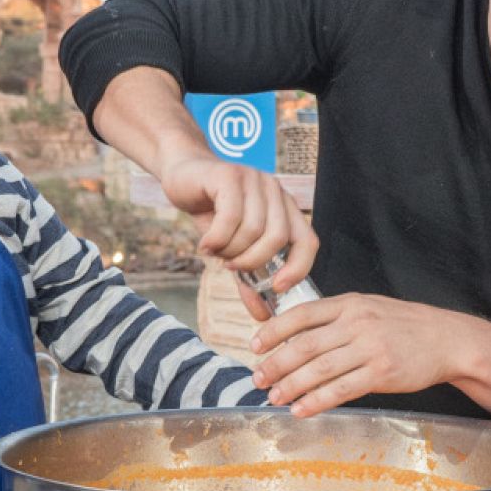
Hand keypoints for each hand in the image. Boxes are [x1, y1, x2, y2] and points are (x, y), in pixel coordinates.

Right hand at [158, 152, 316, 287]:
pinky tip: (205, 244)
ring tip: (215, 250)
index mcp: (284, 207)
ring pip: (253, 229)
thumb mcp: (233, 248)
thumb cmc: (211, 211)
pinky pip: (230, 218)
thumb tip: (263, 316)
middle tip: (230, 266)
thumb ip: (249, 278)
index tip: (277, 287)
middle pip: (278, 238)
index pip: (308, 240)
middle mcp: (274, 191)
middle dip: (252, 261)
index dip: (298, 268)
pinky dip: (216, 239)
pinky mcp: (229, 175)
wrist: (182, 174)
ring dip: (230, 250)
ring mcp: (253, 179)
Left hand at [251, 294, 465, 416]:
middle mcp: (357, 324)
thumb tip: (296, 337)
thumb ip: (336, 318)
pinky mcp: (381, 372)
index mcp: (350, 304)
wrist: (447, 339)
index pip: (302, 314)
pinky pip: (341, 389)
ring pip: (319, 369)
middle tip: (258, 378)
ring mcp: (370, 348)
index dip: (274, 330)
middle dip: (276, 364)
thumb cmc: (404, 325)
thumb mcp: (369, 308)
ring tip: (274, 397)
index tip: (256, 346)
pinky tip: (301, 409)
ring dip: (291, 386)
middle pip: (305, 345)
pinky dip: (317, 401)